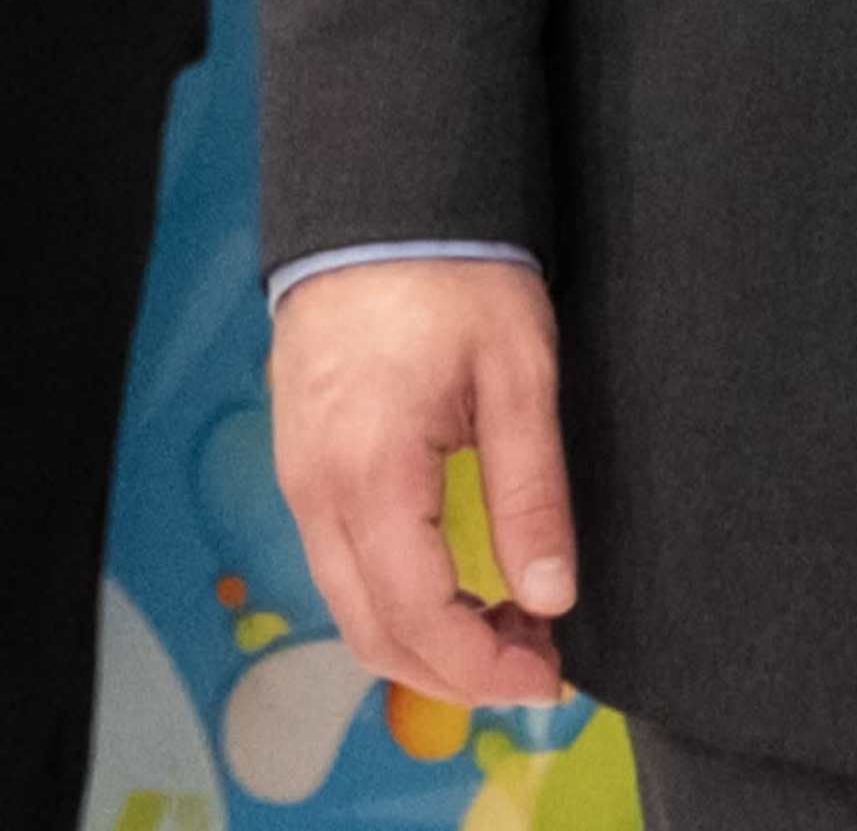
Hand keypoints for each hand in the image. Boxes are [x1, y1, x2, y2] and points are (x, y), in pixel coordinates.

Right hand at [271, 258, 572, 707]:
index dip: (483, 667)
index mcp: (371, 476)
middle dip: (455, 669)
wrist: (379, 190)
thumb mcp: (518, 370)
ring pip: (351, 606)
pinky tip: (456, 579)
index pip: (419, 621)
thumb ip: (531, 490)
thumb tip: (553, 593)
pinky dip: (395, 596)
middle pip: (375, 633)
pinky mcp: (301, 461)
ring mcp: (298, 479)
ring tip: (509, 620)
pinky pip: (339, 563)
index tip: (548, 673)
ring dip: (424, 637)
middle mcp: (316, 493)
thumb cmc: (455, 265)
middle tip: (535, 657)